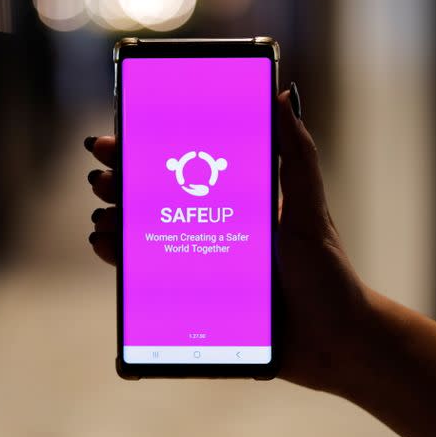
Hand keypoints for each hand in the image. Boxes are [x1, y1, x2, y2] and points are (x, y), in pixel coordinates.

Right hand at [85, 85, 370, 391]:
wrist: (333, 341)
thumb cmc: (327, 274)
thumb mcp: (308, 210)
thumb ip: (296, 157)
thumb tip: (281, 95)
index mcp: (237, 201)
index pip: (183, 166)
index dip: (147, 150)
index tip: (119, 137)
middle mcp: (213, 227)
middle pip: (156, 197)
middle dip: (122, 183)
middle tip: (102, 178)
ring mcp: (201, 264)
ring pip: (146, 234)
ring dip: (115, 218)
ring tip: (102, 213)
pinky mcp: (193, 301)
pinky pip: (148, 276)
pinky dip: (121, 258)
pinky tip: (105, 246)